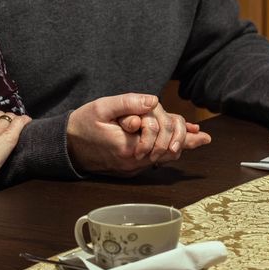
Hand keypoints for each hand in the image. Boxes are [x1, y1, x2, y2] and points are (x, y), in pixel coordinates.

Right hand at [66, 94, 211, 176]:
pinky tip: (182, 143)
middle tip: (202, 135)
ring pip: (165, 158)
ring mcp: (133, 167)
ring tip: (200, 139)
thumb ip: (128, 102)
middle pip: (170, 149)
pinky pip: (156, 160)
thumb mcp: (102, 107)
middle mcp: (134, 161)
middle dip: (182, 135)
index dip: (169, 121)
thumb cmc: (82, 124)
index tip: (183, 121)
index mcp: (129, 146)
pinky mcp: (131, 168)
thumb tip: (153, 101)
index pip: (162, 133)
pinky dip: (169, 150)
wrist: (66, 147)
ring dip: (181, 145)